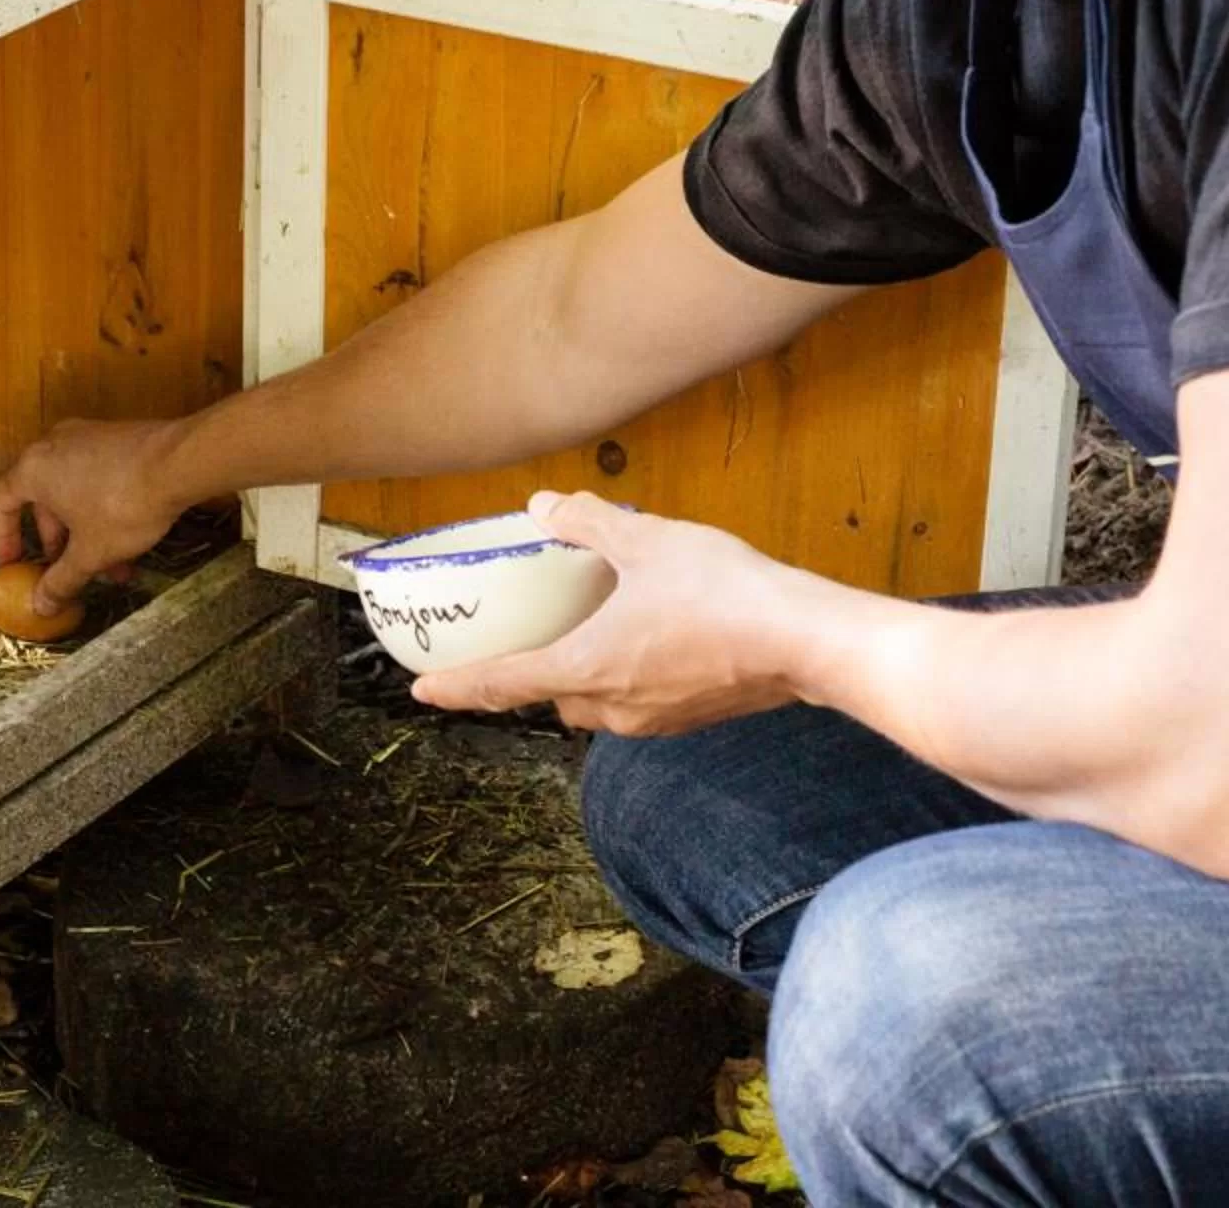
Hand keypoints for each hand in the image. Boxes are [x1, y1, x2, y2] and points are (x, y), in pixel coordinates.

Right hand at [0, 418, 190, 614]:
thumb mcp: (90, 552)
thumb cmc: (123, 504)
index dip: (2, 536)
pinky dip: (103, 510)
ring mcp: (87, 437)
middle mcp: (54, 445)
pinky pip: (97, 478)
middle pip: (41, 499)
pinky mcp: (116, 438)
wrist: (179, 463)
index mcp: (33, 468)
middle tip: (69, 570)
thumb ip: (61, 580)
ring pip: (74, 492)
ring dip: (87, 533)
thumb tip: (40, 605)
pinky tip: (129, 543)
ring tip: (112, 568)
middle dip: (58, 542)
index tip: (13, 562)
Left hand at [409, 492, 820, 735]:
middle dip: (533, 673)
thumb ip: (589, 523)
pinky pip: (639, 701)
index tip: (421, 692)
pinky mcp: (692, 718)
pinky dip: (628, 675)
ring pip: (597, 702)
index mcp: (587, 667)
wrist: (807, 642)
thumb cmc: (725, 593)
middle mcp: (613, 706)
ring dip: (585, 672)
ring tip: (593, 628)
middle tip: (525, 638)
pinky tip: (653, 637)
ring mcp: (655, 720)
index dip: (457, 687)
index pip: (503, 684)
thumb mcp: (647, 542)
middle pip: (552, 696)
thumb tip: (543, 508)